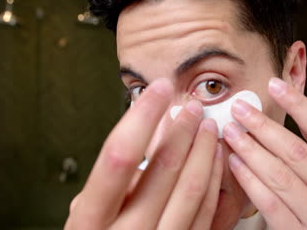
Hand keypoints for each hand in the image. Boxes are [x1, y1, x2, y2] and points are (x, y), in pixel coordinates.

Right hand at [64, 78, 222, 229]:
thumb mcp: (90, 213)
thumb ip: (112, 180)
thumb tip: (145, 131)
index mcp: (90, 221)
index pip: (118, 158)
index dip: (141, 119)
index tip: (158, 90)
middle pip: (162, 171)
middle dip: (182, 131)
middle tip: (191, 106)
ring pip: (191, 190)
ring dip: (204, 151)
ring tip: (208, 125)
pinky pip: (208, 213)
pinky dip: (215, 180)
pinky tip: (216, 157)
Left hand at [223, 77, 306, 228]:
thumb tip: (280, 107)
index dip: (299, 105)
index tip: (275, 85)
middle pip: (298, 152)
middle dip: (263, 126)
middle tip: (241, 109)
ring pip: (280, 176)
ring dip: (250, 149)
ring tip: (232, 131)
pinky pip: (268, 202)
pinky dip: (248, 179)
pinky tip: (235, 162)